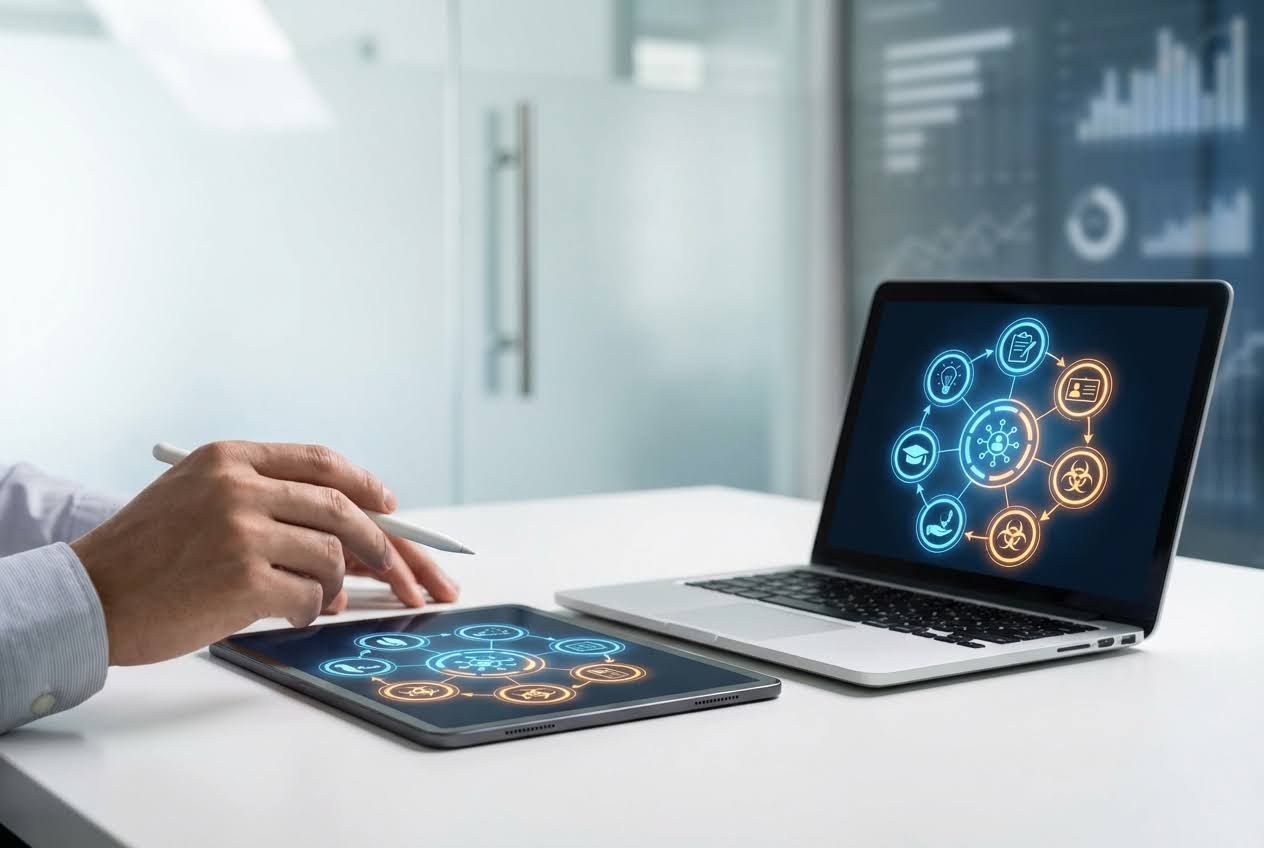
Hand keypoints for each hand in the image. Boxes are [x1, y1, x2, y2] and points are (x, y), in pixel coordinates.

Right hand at [71, 441, 453, 665]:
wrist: (89, 596)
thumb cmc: (147, 554)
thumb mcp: (197, 497)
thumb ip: (264, 498)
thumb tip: (345, 527)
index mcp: (230, 459)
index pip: (319, 461)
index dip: (363, 484)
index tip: (389, 505)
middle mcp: (239, 487)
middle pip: (339, 508)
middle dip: (379, 542)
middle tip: (397, 568)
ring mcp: (242, 531)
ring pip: (330, 555)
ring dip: (338, 584)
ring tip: (322, 599)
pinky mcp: (243, 579)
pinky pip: (309, 595)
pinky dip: (312, 609)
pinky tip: (296, 614)